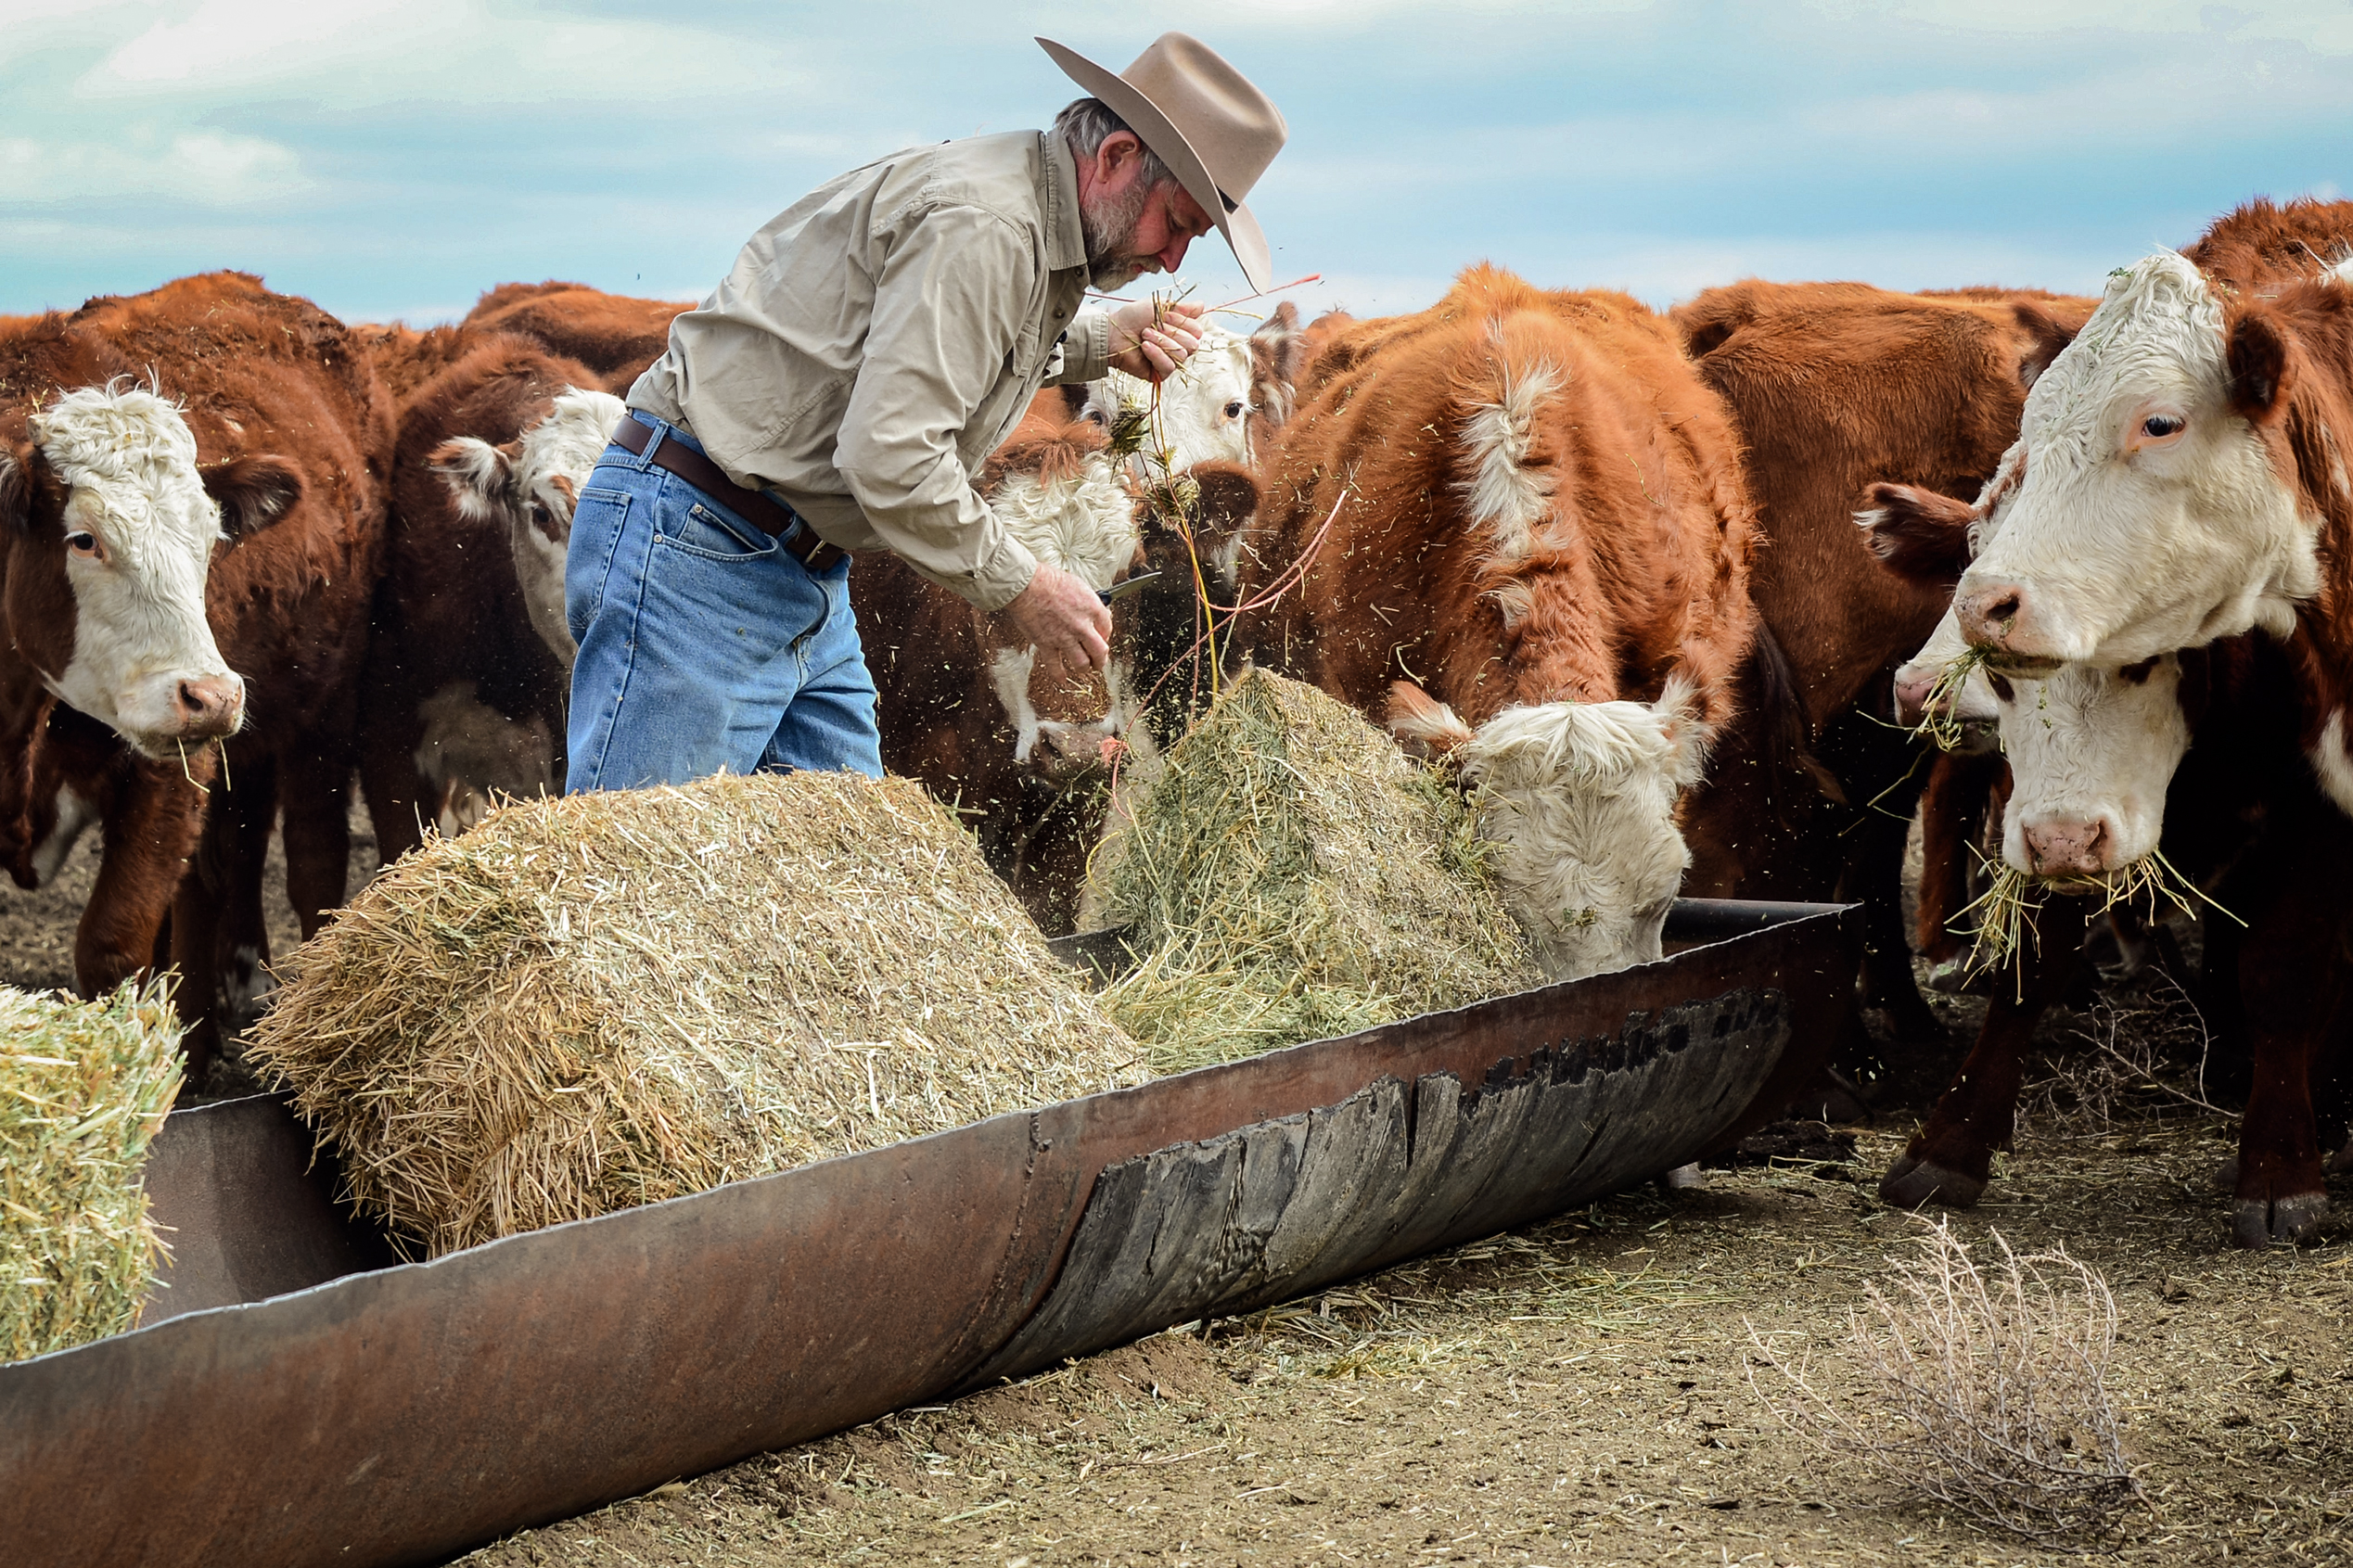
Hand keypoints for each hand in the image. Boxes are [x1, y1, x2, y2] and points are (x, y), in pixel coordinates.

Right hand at [1000, 561, 1111, 681]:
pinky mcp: (1046, 645)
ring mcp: (1065, 638)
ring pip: (1082, 663)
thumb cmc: (1048, 580)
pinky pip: (1055, 666)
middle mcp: (1082, 626)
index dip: (1105, 635)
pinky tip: (1062, 679)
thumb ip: (1089, 601)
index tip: (1102, 637)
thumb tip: (1096, 610)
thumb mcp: (1078, 584)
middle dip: (1101, 659)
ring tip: (1083, 667)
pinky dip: (1059, 675)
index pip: (1108, 628)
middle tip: (1099, 661)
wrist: (1026, 585)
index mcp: (1092, 609)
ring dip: (1084, 667)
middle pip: (1100, 651)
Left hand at [1106, 299, 1203, 382]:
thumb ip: (1182, 307)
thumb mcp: (1159, 306)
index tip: (1165, 316)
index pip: (1197, 330)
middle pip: (1193, 344)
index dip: (1182, 322)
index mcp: (1180, 330)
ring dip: (1161, 342)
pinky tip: (1145, 347)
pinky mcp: (1160, 373)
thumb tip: (1202, 305)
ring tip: (1144, 336)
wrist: (1113, 332)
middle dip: (1172, 332)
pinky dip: (1157, 355)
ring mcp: (1170, 361)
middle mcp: (1178, 346)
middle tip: (1152, 327)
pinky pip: (1169, 366)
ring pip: (1181, 354)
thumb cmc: (1132, 318)